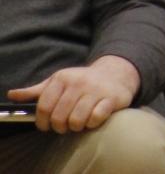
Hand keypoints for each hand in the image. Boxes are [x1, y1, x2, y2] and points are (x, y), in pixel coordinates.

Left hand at [8, 56, 139, 133]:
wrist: (116, 73)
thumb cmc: (81, 81)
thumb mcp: (57, 82)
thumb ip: (35, 91)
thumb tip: (12, 94)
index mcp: (62, 78)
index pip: (43, 108)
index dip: (42, 122)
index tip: (46, 126)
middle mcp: (78, 82)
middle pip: (59, 117)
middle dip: (60, 127)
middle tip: (65, 125)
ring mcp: (96, 90)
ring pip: (76, 120)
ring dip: (76, 127)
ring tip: (79, 122)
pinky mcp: (112, 98)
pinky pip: (96, 118)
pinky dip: (92, 123)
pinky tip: (93, 118)